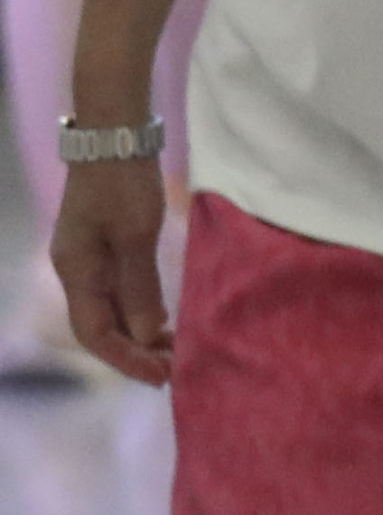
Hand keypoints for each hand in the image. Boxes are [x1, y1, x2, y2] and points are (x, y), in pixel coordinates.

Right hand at [51, 157, 173, 384]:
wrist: (115, 137)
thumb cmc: (124, 183)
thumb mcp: (136, 235)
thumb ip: (140, 287)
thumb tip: (146, 335)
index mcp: (76, 271)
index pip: (95, 333)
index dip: (125, 359)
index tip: (160, 377)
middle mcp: (77, 271)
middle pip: (102, 327)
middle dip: (134, 353)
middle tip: (174, 373)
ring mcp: (90, 260)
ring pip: (112, 312)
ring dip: (140, 335)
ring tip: (175, 354)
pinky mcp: (106, 248)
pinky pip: (120, 293)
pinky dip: (141, 312)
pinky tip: (165, 323)